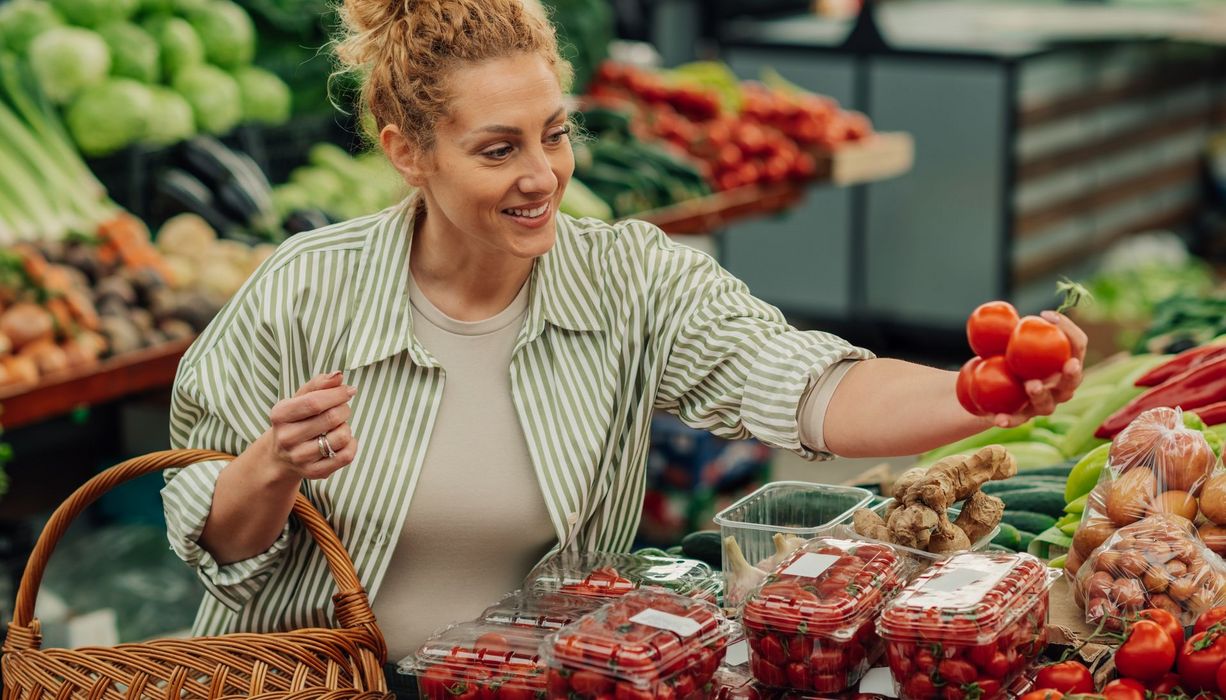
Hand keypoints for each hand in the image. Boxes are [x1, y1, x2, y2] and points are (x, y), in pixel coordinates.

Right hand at [267, 371, 357, 479]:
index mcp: (280, 415)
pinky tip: (343, 440)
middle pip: (331, 418)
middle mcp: (286, 438)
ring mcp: (299, 458)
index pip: (315, 402)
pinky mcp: (314, 473)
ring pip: (341, 437)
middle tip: (342, 408)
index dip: (337, 394)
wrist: (280, 456)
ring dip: (346, 427)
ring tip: (338, 426)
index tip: (349, 390)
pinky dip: (352, 444)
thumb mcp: (300, 399)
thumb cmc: (296, 420)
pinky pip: (346, 456)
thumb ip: (319, 384)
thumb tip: (338, 376)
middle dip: (344, 409)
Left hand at [992, 310, 1087, 427]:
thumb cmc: (1010, 356)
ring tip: (1031, 385)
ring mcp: (1042, 405)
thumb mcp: (1015, 342)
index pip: (1078, 346)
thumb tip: (1007, 314)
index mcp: (1065, 364)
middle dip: (1073, 373)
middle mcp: (1060, 388)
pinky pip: (1016, 420)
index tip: (1045, 314)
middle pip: (1072, 381)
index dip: (1069, 329)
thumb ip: (1016, 331)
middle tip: (1070, 364)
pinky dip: (1008, 420)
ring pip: (1046, 404)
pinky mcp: (1021, 417)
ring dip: (1041, 394)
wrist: (991, 387)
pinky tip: (997, 418)